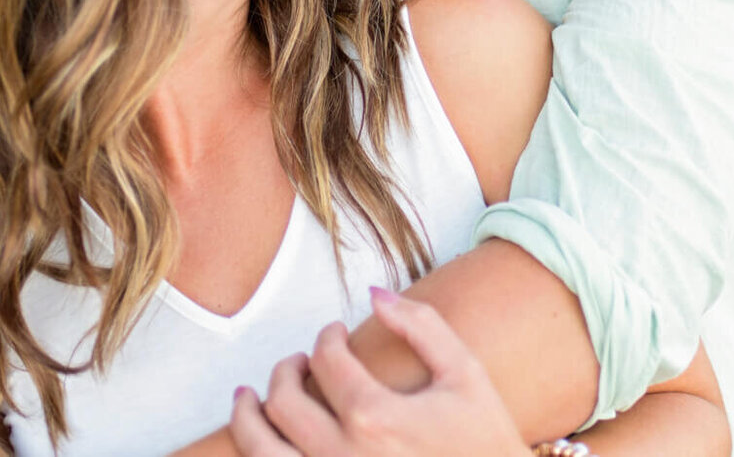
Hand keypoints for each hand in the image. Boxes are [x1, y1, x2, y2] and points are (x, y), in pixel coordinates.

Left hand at [228, 287, 529, 456]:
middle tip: (297, 361)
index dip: (326, 336)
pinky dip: (263, 456)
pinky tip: (269, 443)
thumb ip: (421, 325)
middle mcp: (343, 456)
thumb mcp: (466, 374)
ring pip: (260, 452)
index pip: (327, 360)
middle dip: (283, 372)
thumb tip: (375, 293)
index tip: (333, 332)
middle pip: (282, 403)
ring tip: (248, 400)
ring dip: (246, 420)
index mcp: (375, 417)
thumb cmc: (486, 442)